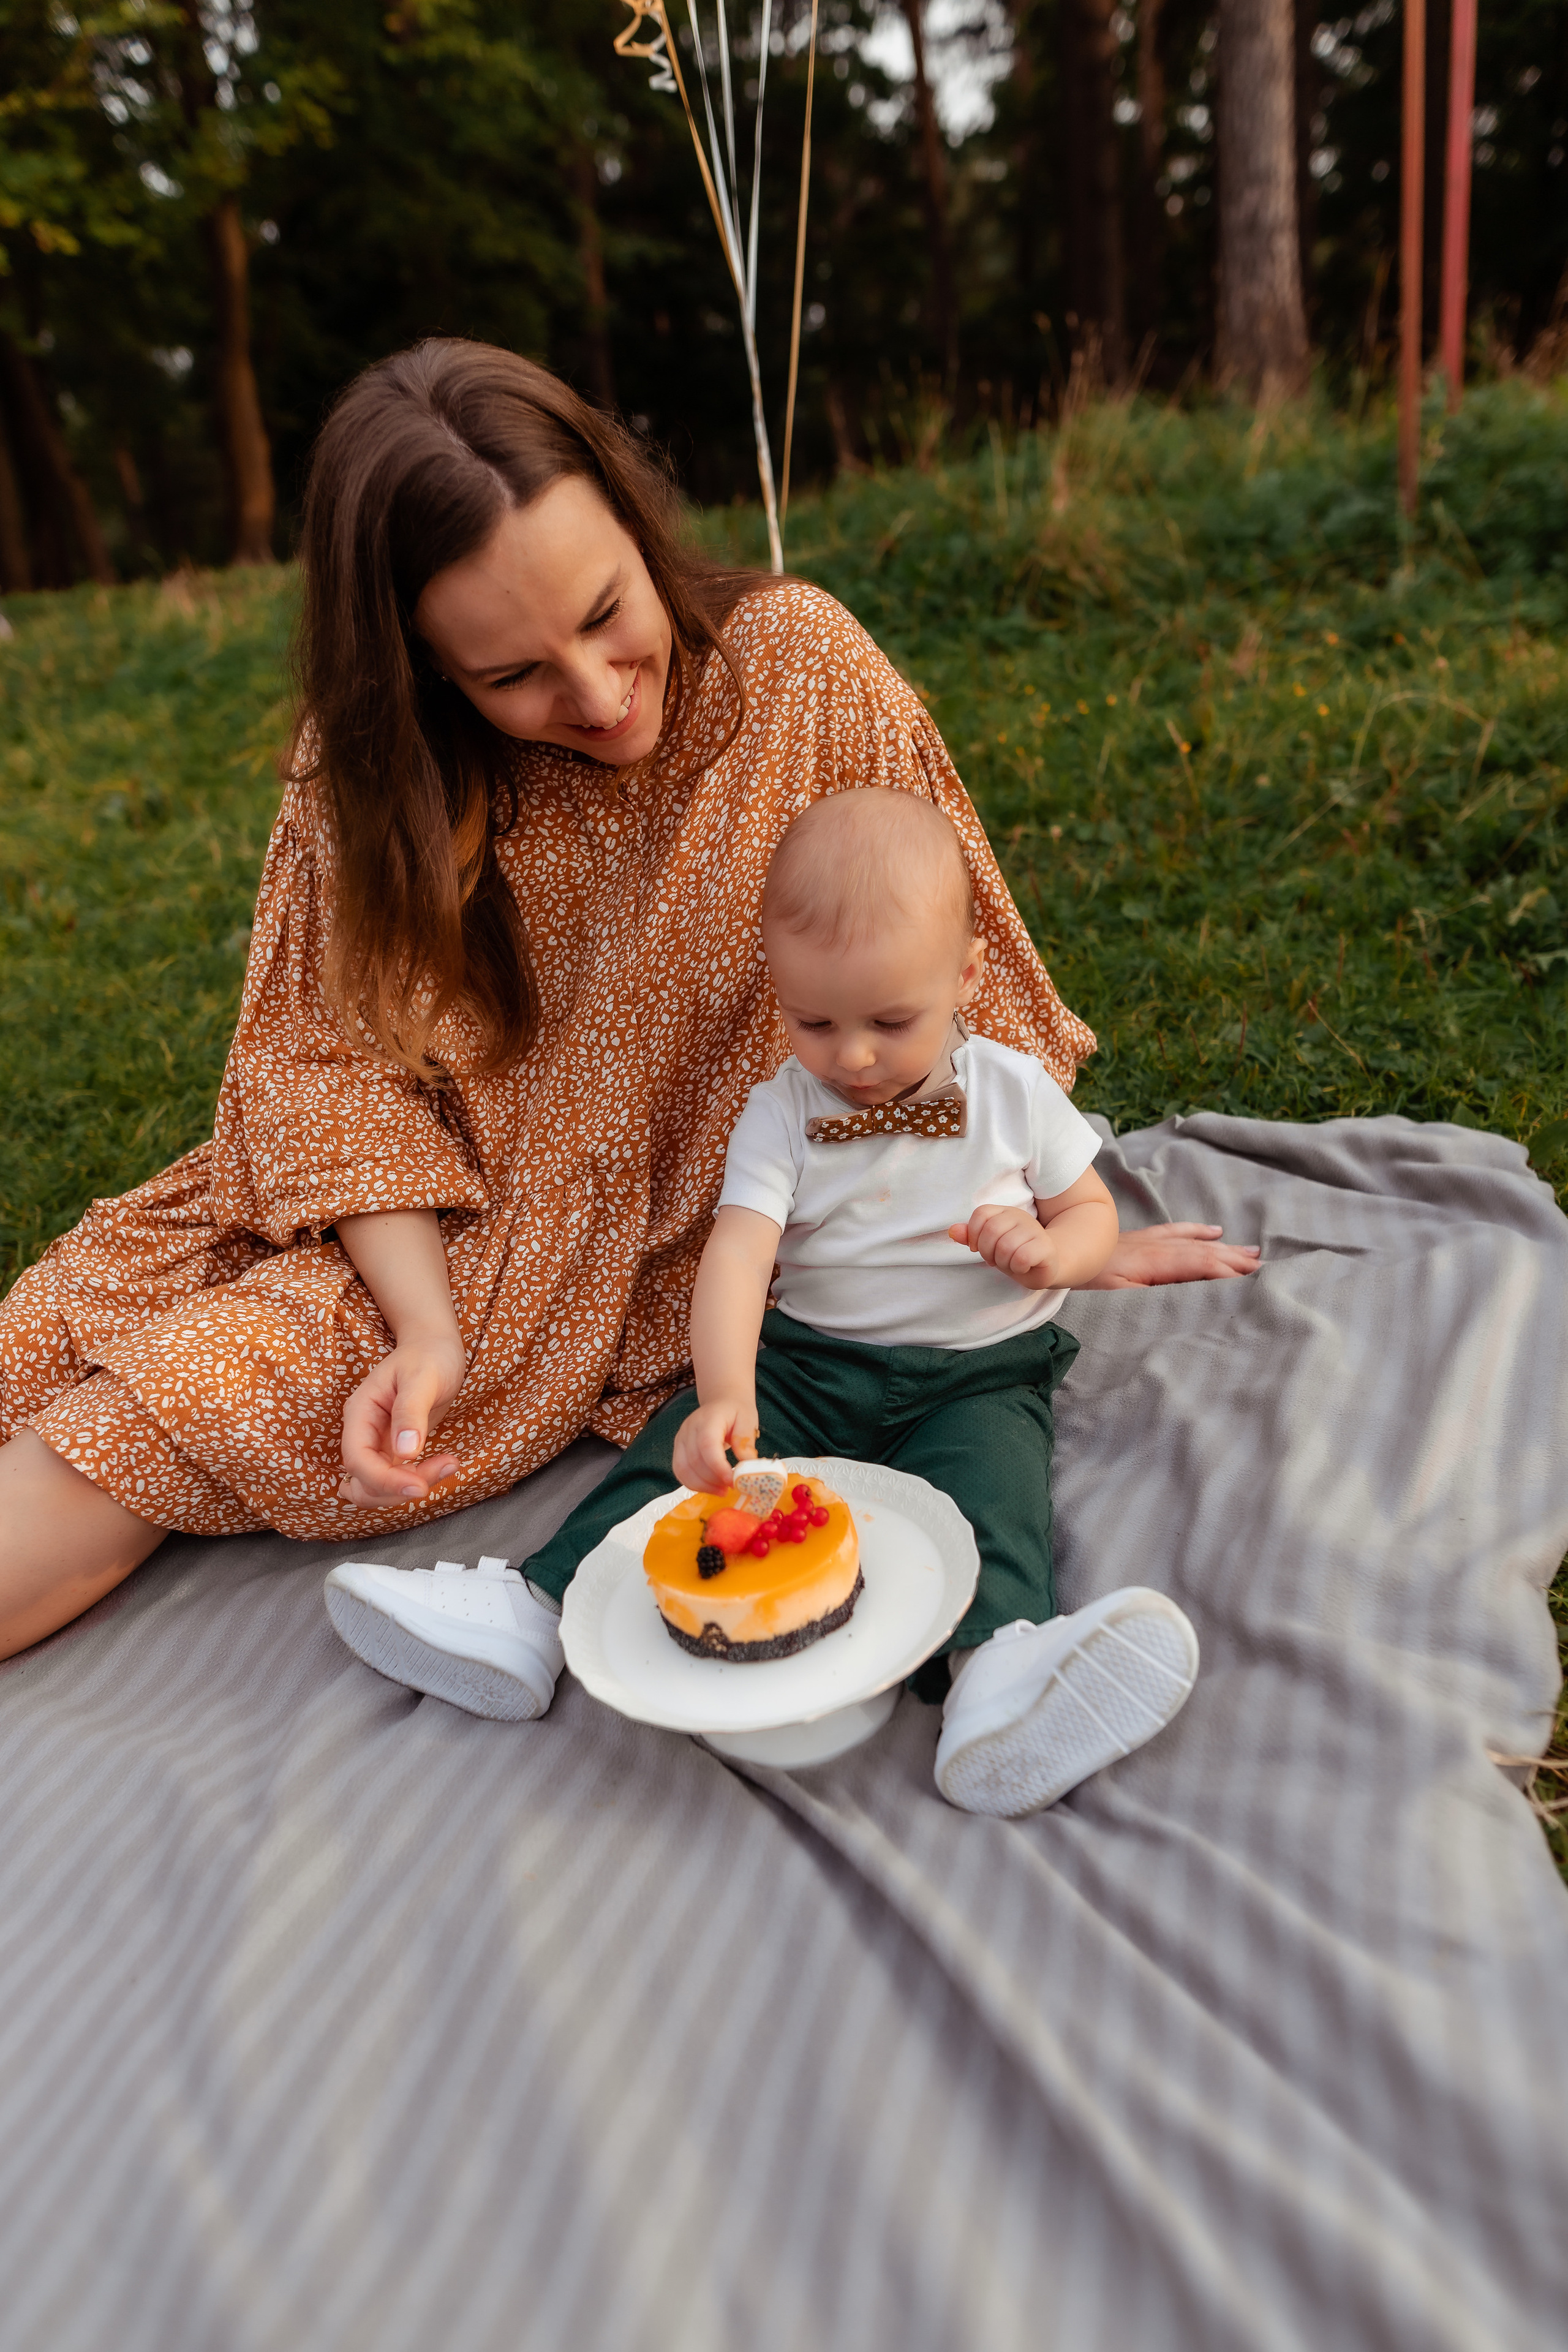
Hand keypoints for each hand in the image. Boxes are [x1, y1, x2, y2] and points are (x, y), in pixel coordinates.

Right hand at [338, 1326, 466, 1505]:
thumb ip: (411, 1411)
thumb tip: (405, 1451)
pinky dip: (415, 1481)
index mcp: (360, 1413)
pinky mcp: (393, 1450)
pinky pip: (395, 1479)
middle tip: (444, 1468)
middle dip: (399, 1488)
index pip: (358, 1461)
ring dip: (408, 1488)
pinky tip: (442, 1467)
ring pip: (377, 1487)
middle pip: (364, 1481)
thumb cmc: (428, 1355)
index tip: (420, 1486)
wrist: (435, 1347)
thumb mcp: (422, 1376)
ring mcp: (376, 1443)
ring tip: (448, 1465)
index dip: (384, 1480)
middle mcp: (363, 1432)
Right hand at [673, 1401, 758, 1495]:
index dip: (718, 1467)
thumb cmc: (735, 1411)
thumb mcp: (748, 1420)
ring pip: (683, 1470)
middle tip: (731, 1487)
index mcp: (708, 1419)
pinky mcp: (678, 1449)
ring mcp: (680, 1439)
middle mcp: (689, 1428)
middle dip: (713, 1480)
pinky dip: (694, 1484)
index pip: (707, 1445)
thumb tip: (746, 1467)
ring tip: (722, 1490)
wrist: (721, 1402)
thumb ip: (746, 1442)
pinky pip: (680, 1472)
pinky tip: (710, 1487)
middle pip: (694, 1461)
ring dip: (703, 1486)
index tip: (732, 1481)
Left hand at [949, 1203, 1061, 1290]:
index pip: (981, 1214)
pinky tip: (1022, 1267)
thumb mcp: (990, 1246)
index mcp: (1004, 1212)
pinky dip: (1017, 1267)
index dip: (974, 1234)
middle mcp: (1020, 1217)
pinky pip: (1022, 1257)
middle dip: (988, 1252)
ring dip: (1004, 1262)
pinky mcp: (1046, 1247)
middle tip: (995, 1260)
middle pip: (992, 1230)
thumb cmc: (1015, 1254)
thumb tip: (952, 1231)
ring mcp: (1035, 1230)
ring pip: (1006, 1246)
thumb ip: (971, 1237)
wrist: (1046, 1265)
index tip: (976, 1249)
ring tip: (1011, 1264)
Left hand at [1078, 1223, 1260, 1288]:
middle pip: (1205, 1253)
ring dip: (1226, 1249)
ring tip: (1253, 1255)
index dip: (1229, 1274)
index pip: (1201, 1266)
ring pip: (1196, 1243)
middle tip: (1266, 1271)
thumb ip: (1153, 1300)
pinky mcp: (1141, 1239)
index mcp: (1155, 1263)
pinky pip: (1177, 1232)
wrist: (1059, 1257)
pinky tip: (1215, 1231)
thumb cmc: (1086, 1284)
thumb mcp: (1118, 1300)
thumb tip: (1188, 1304)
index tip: (1255, 1284)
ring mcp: (1150, 1241)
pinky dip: (1198, 1232)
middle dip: (1236, 1262)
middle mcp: (1157, 1247)